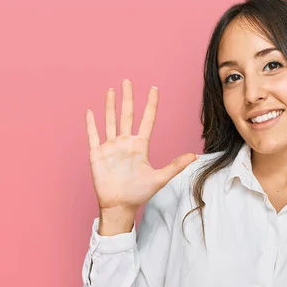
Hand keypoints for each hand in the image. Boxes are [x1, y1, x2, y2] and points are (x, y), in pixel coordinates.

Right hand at [85, 79, 197, 211]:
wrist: (120, 206)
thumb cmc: (140, 193)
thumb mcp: (160, 178)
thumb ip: (176, 165)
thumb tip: (195, 156)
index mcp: (140, 146)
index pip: (147, 120)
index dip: (151, 105)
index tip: (154, 89)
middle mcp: (125, 142)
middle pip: (127, 114)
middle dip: (128, 97)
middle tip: (128, 80)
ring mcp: (111, 147)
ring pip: (110, 120)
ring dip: (110, 105)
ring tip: (112, 90)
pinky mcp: (97, 154)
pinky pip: (94, 136)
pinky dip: (92, 124)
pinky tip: (91, 111)